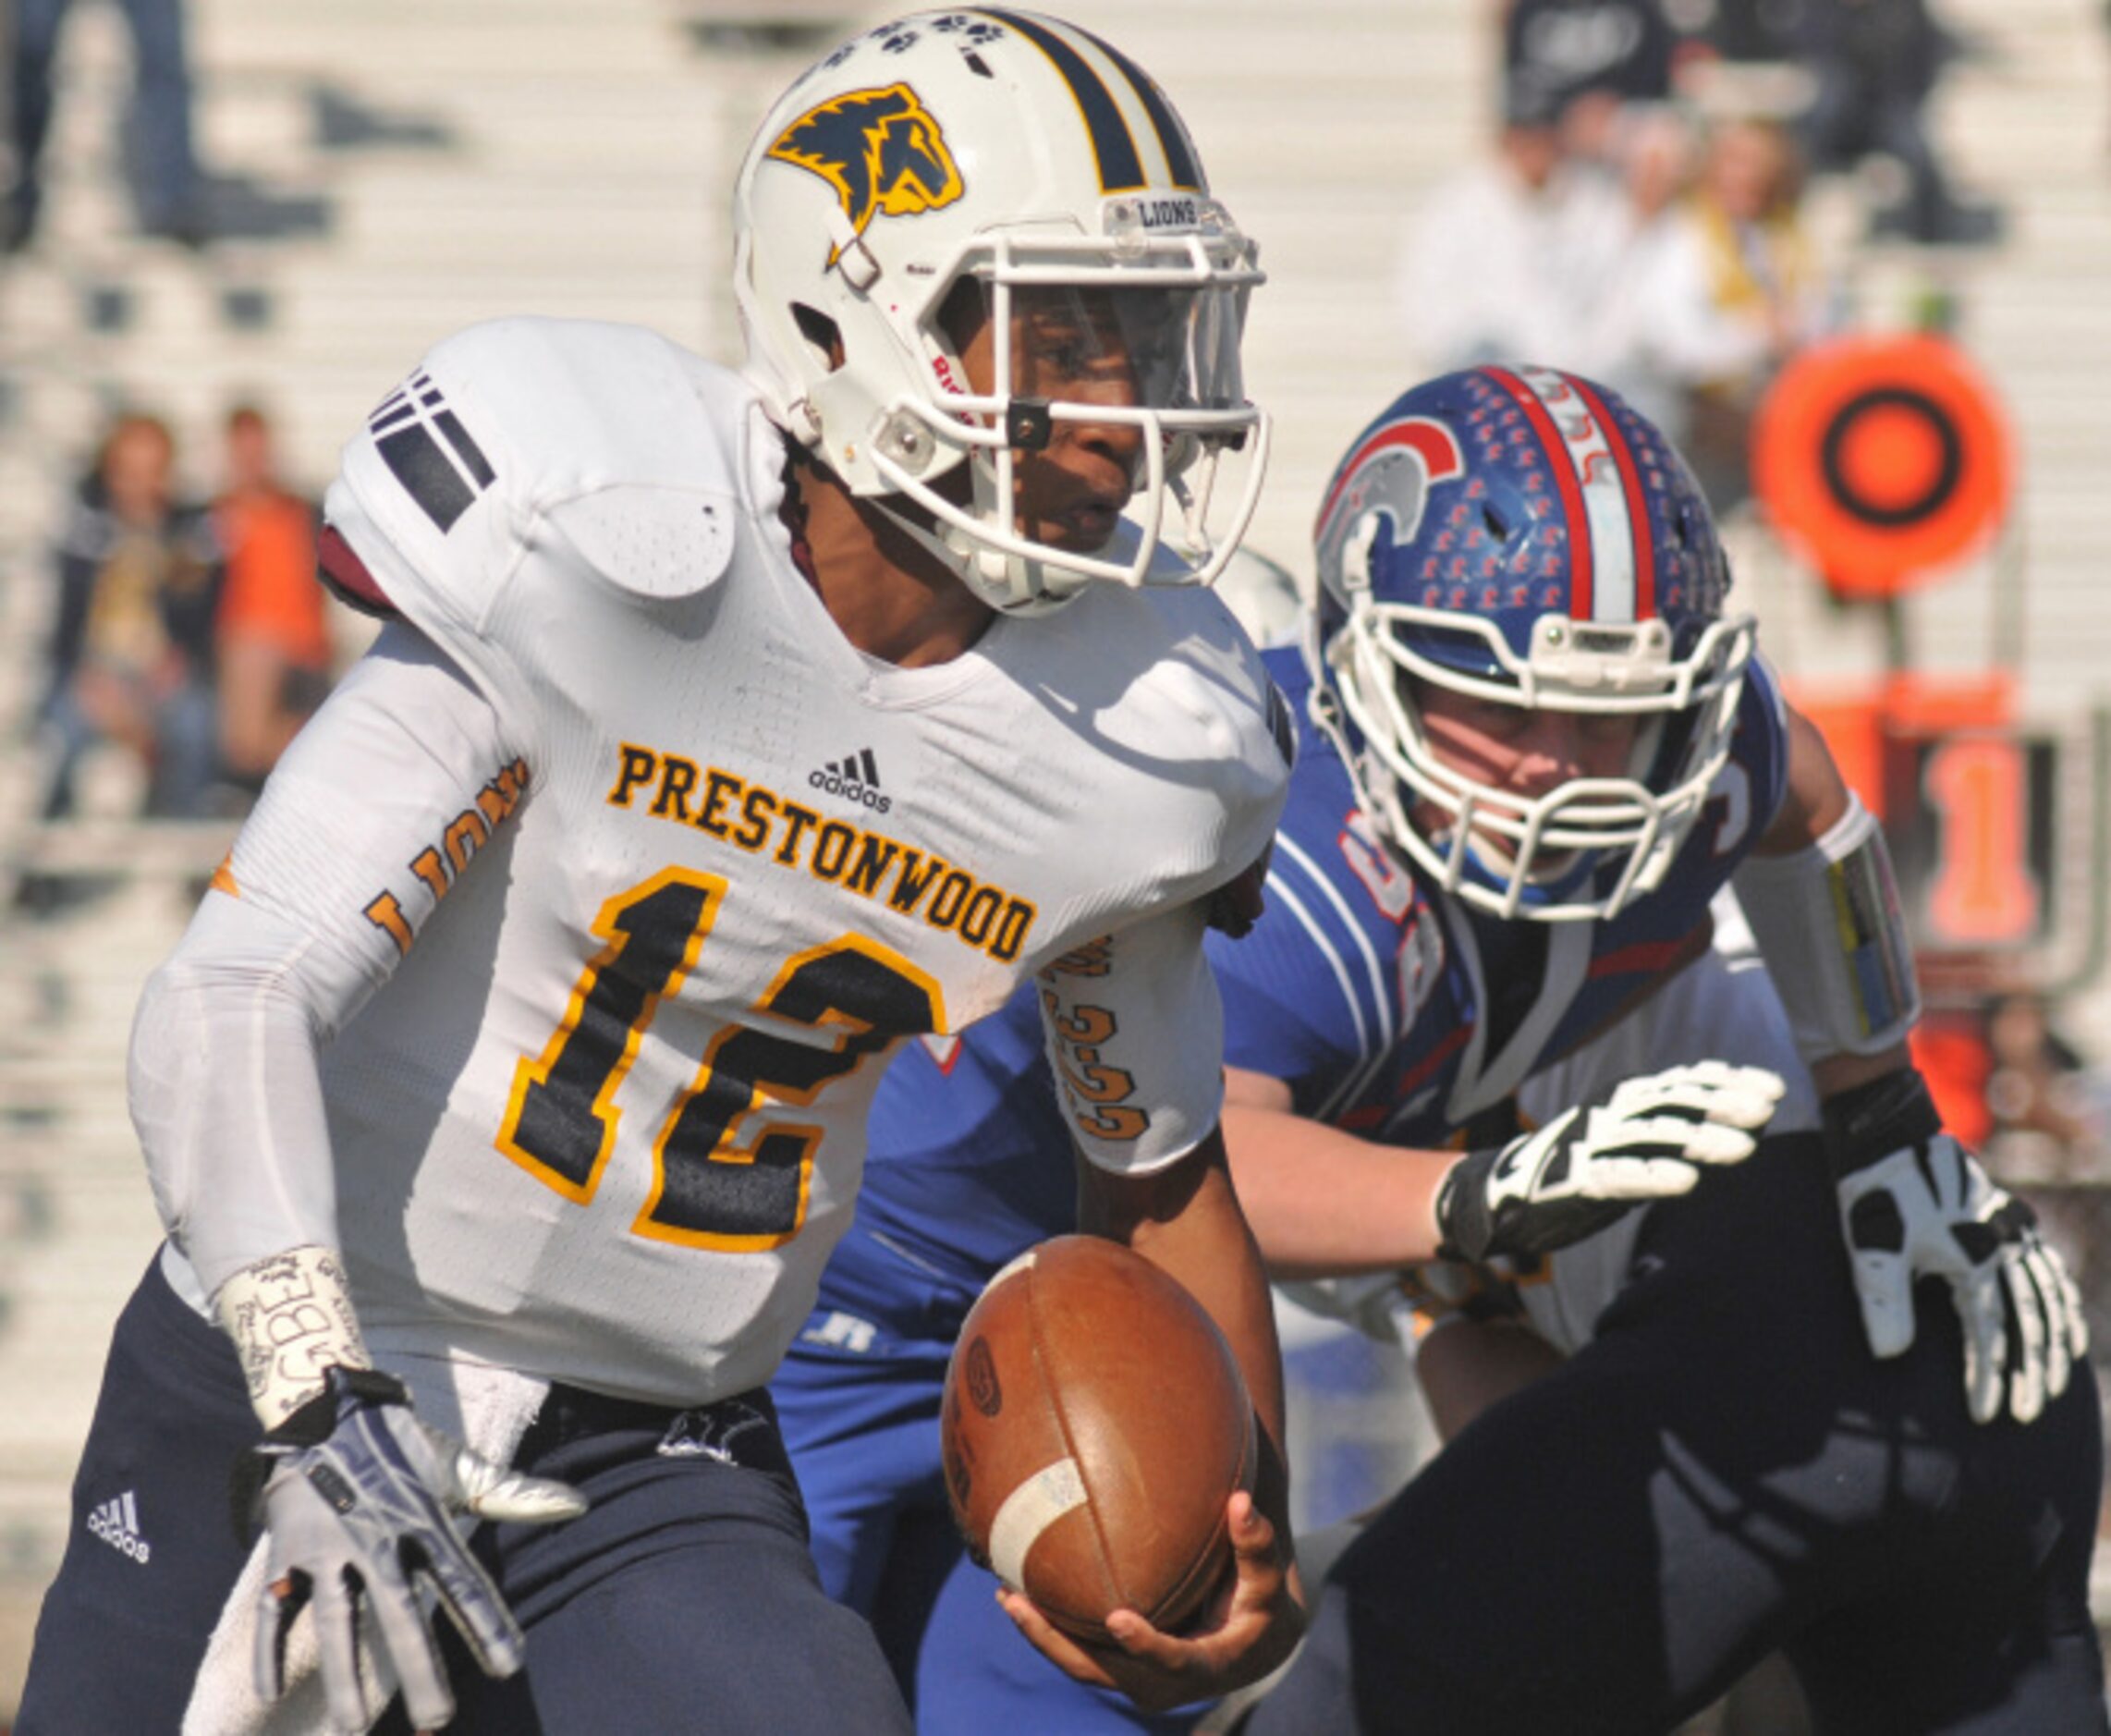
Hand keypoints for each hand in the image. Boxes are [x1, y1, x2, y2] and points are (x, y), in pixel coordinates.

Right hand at [239, 1365, 585, 1731]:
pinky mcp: (284, 1550)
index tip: (510, 1667)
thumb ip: (511, 1494)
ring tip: (355, 1727)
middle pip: (399, 1611)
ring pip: (334, 1620)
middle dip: (420, 1669)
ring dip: (344, 1676)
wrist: (324, 1408)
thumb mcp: (454, 1467)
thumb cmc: (399, 1447)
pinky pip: (272, 1608)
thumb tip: (578, 1504)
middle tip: (439, 1720)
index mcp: (423, 1518)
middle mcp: (376, 1535)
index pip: (463, 1579)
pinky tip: (271, 1690)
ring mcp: (325, 1545)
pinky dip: (267, 1648)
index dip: (486, 1623)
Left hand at [996, 1491, 1302, 1713]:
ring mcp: (1142, 1681)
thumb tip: (1241, 1502)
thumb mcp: (1267, 1576)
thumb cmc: (1262, 1599)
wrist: (1255, 1639)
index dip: (1147, 1645)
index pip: (1175, 1660)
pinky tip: (1020, 1595)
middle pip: (1107, 1672)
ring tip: (1006, 1595)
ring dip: (1044, 1637)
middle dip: (1059, 1642)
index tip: (1118, 1620)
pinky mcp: (1124, 1670)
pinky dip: (1052, 1631)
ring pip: (1085, 1668)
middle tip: (1018, 1600)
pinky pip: (1083, 1656)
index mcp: (1210, 1664)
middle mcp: (1169, 1684)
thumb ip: (1256, 1543)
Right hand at [1436, 1061, 1785, 1261]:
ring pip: (1651, 1135)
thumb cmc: (1581, 1166)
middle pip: (1672, 1102)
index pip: (1684, 1082)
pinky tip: (1687, 1183)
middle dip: (1721, 1103)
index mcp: (1625, 1099)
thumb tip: (1743, 1106)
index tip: (1773, 1089)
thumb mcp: (1633, 1137)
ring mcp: (1591, 1145)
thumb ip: (1679, 1122)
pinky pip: (1618, 1177)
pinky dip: (1652, 1176)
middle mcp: (1610, 1113)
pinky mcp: (1575, 1182)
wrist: (1504, 1194)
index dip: (1728, 1082)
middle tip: (1766, 1110)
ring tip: (1744, 1149)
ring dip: (1699, 1139)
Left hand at [1825, 1069, 2088, 1424]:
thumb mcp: (1869, 1246)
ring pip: (2044, 1295)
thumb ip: (1883, 1301)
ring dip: (2051, 1340)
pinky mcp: (2002, 1214)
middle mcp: (2000, 1247)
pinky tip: (2061, 1318)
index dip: (1987, 1379)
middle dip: (2029, 1371)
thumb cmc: (1873, 1188)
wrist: (1885, 1127)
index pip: (1988, 1335)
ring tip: (2054, 1380)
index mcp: (1973, 1260)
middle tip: (2027, 1413)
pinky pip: (2043, 1264)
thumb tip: (1890, 1356)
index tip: (1986, 1418)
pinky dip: (2057, 1297)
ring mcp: (2006, 1229)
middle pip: (2027, 1322)